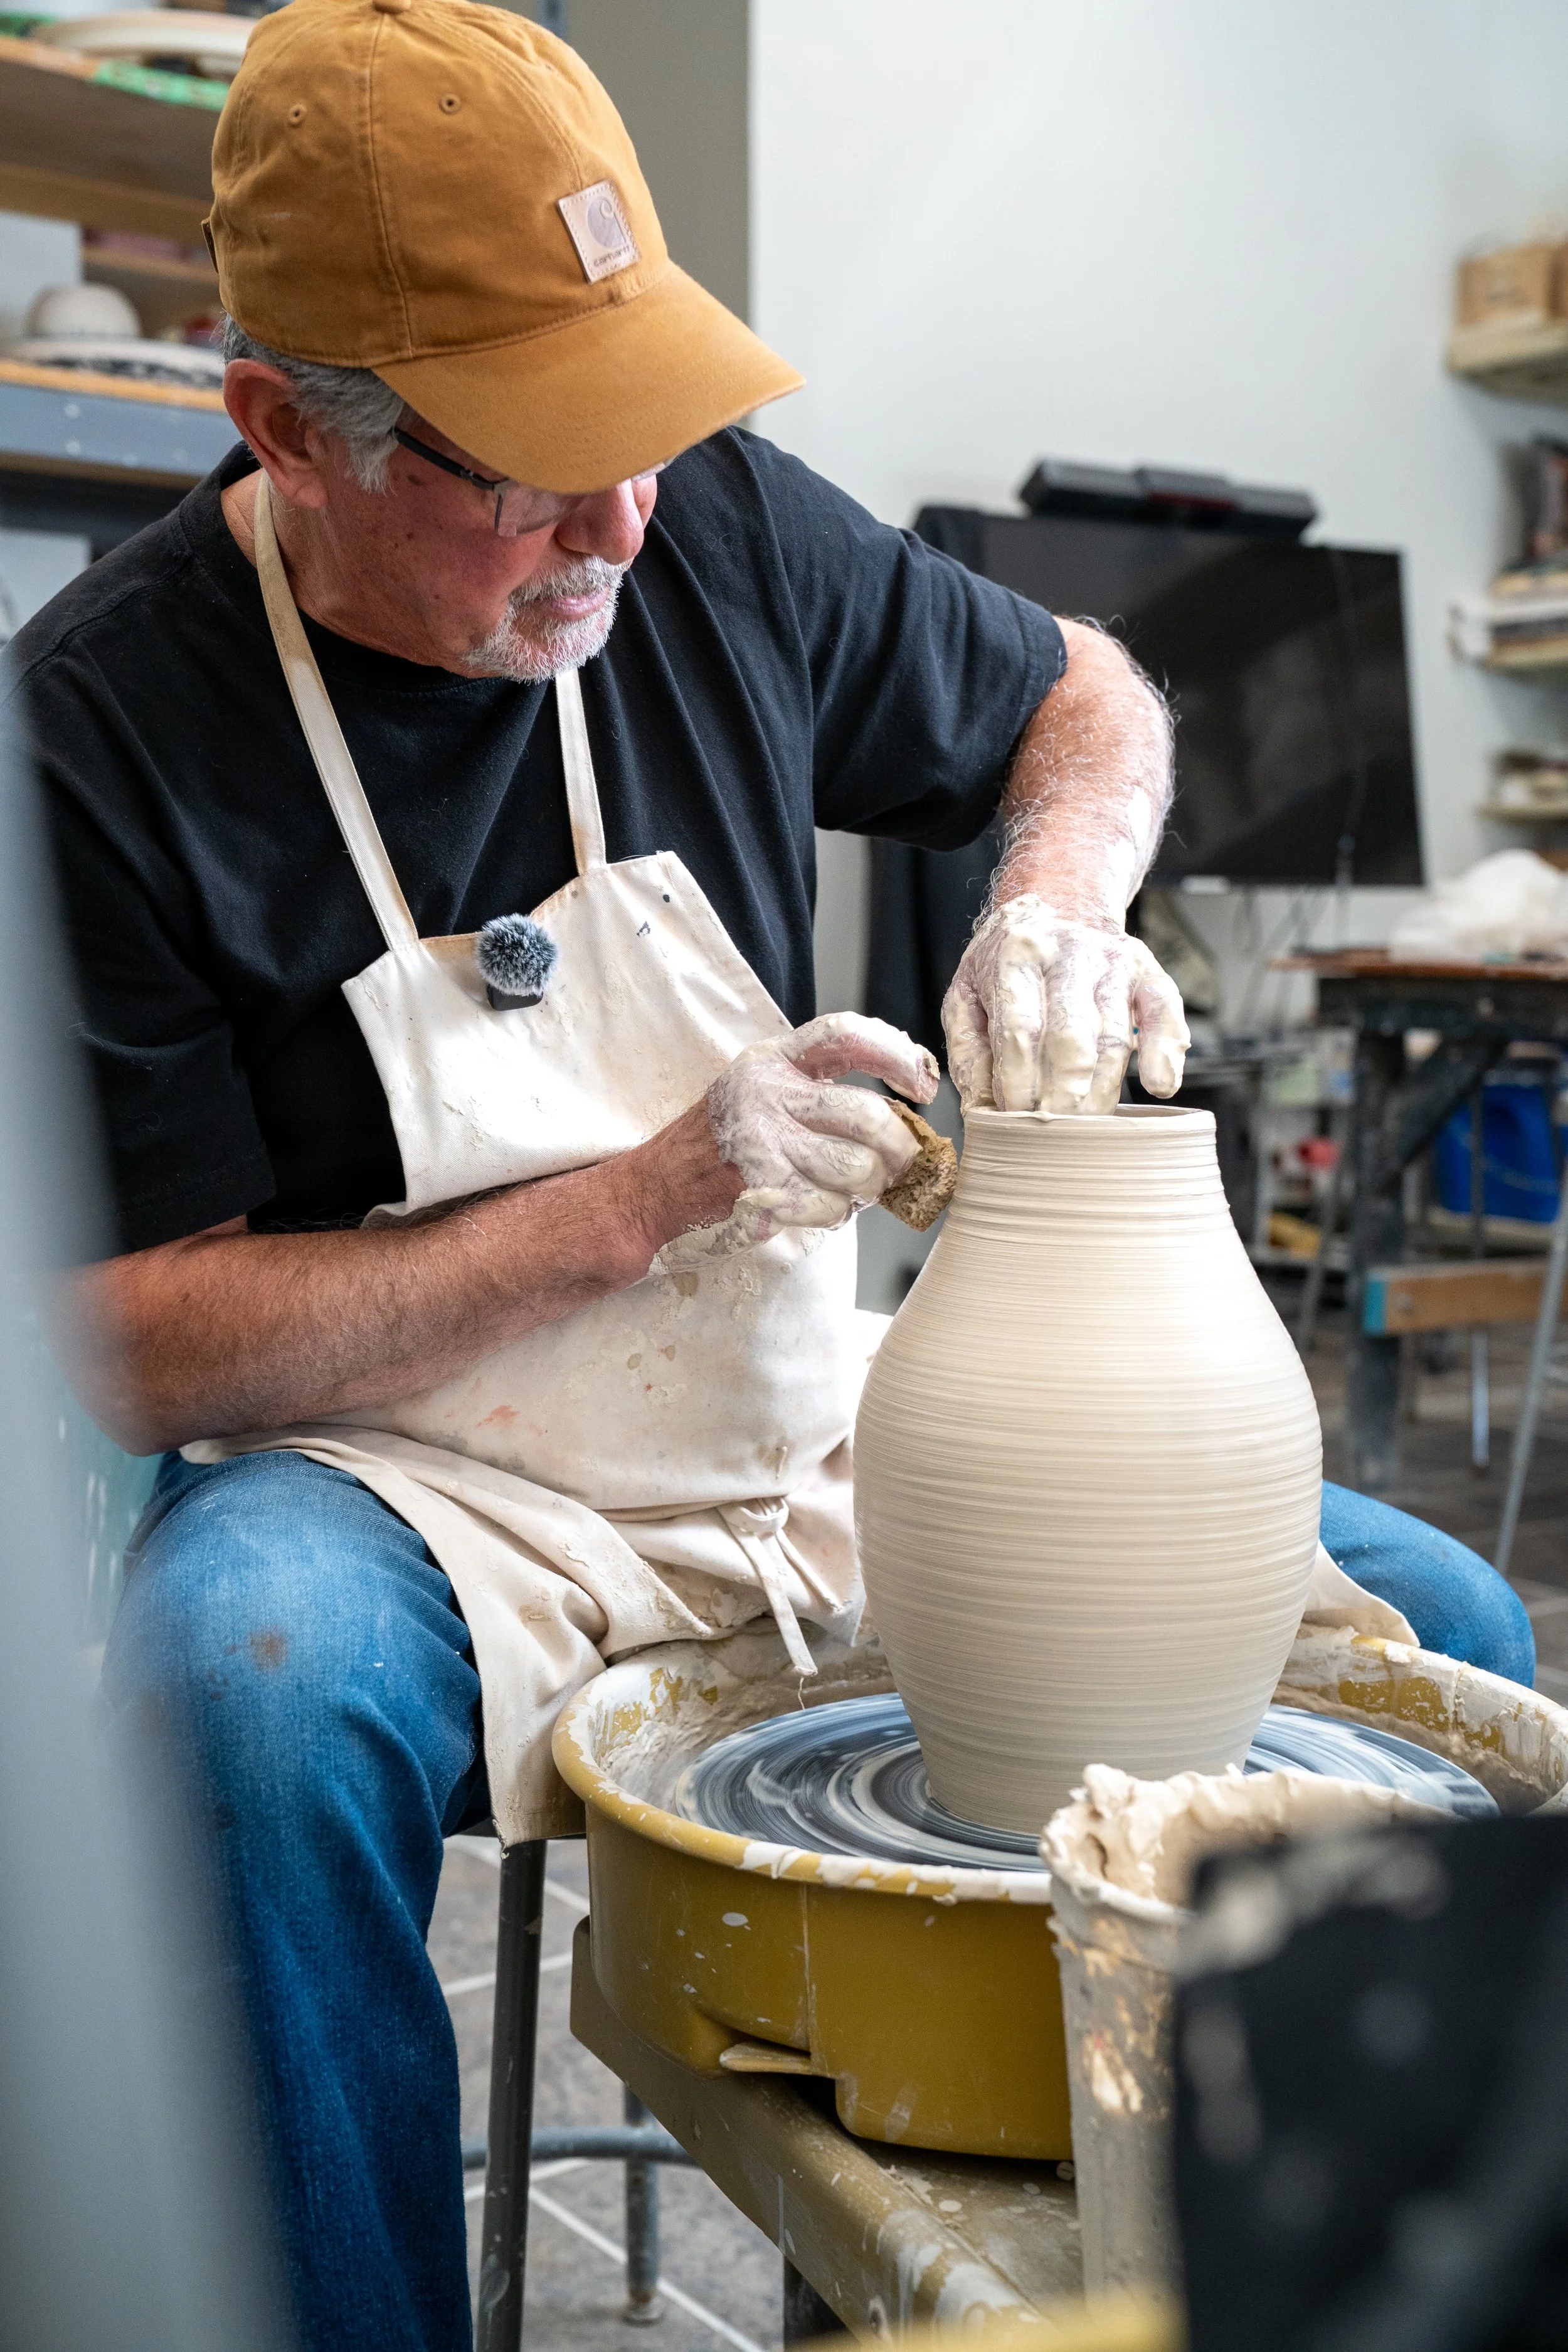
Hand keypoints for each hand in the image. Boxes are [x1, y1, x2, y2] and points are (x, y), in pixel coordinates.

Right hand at [654, 1013, 937, 1262]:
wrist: (653, 1190)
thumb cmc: (719, 1145)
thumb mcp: (760, 1094)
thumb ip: (818, 1094)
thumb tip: (903, 1122)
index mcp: (772, 1061)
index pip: (846, 1035)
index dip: (895, 1055)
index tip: (922, 1084)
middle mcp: (766, 1093)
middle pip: (866, 1114)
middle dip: (898, 1148)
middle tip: (898, 1164)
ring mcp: (762, 1141)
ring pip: (858, 1168)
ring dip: (867, 1188)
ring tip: (850, 1189)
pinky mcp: (761, 1188)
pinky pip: (832, 1207)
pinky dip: (835, 1214)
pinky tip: (816, 1208)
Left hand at [942, 895, 1188, 1113]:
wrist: (1057, 905)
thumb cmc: (1007, 965)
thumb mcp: (967, 996)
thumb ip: (969, 1053)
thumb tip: (983, 1111)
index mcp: (1015, 956)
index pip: (1020, 1031)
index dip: (1020, 1085)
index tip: (1016, 1121)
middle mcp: (1068, 953)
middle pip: (1072, 1039)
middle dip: (1063, 1097)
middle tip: (1053, 1134)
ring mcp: (1112, 961)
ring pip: (1115, 1037)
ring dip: (1103, 1092)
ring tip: (1086, 1129)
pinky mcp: (1146, 971)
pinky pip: (1164, 1013)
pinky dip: (1166, 1052)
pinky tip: (1160, 1087)